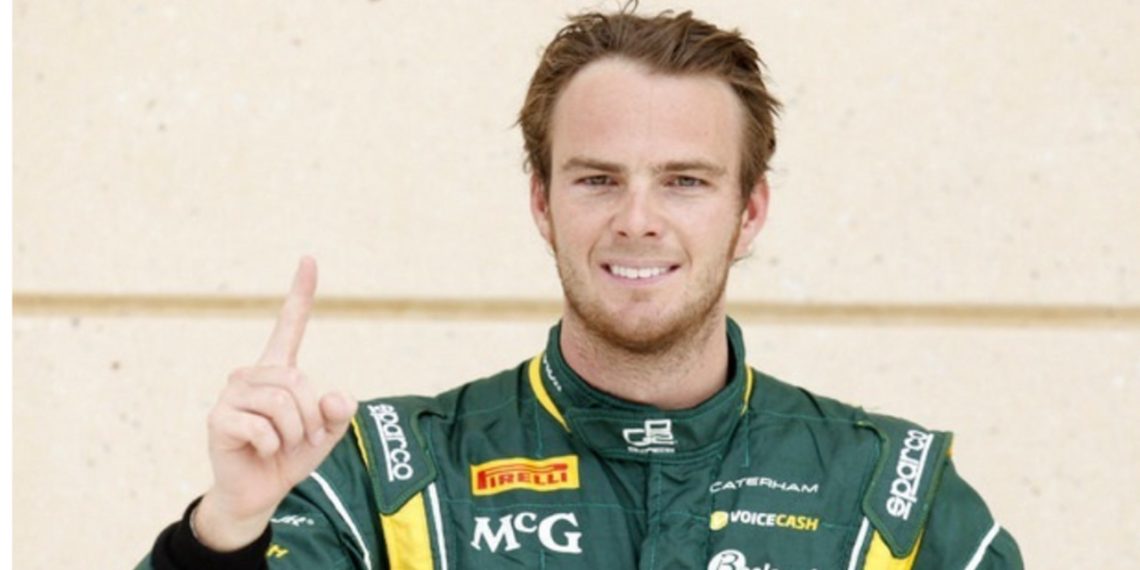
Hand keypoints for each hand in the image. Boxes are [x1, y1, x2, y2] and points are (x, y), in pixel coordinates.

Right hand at [194, 257, 356, 550]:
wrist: (258, 493)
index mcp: (278, 370)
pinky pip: (264, 428)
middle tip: (306, 437)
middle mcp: (251, 374)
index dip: (300, 293)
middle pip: (297, 380)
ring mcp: (232, 394)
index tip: (309, 258)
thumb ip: (339, 413)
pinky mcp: (218, 418)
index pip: (289, 325)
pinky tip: (261, 451)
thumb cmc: (291, 456)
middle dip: (312, 416)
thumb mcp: (326, 434)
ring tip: (284, 445)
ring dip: (296, 433)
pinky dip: (274, 447)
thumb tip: (336, 397)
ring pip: (282, 402)